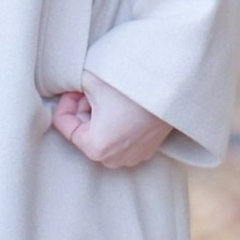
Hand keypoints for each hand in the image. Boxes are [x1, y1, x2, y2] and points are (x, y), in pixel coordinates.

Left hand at [50, 75, 170, 169]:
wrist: (174, 81)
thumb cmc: (131, 82)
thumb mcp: (89, 79)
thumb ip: (72, 89)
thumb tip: (71, 92)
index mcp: (97, 148)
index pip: (65, 125)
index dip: (64, 103)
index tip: (73, 88)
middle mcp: (115, 160)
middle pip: (85, 132)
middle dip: (83, 110)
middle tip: (90, 88)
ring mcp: (135, 156)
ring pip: (103, 135)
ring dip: (100, 117)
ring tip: (109, 95)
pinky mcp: (149, 149)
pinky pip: (122, 138)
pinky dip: (118, 123)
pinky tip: (125, 104)